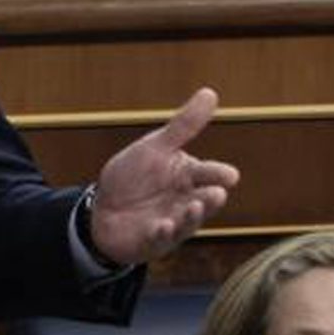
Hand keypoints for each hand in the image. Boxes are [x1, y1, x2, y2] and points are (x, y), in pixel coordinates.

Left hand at [88, 86, 239, 266]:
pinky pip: (159, 239)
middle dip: (210, 199)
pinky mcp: (153, 241)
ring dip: (191, 216)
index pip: (208, 173)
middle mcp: (185, 201)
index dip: (219, 174)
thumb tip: (210, 93)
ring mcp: (172, 223)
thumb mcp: (155, 147)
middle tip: (217, 193)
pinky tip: (161, 225)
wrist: (103, 209)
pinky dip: (161, 233)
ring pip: (187, 222)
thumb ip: (183, 125)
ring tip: (194, 206)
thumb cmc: (134, 176)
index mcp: (188, 177)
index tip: (230, 175)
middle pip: (204, 200)